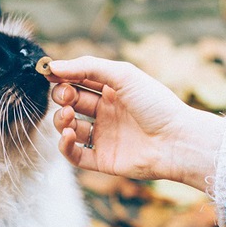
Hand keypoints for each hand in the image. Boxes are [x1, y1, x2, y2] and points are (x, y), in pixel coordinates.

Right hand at [47, 56, 225, 190]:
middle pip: (71, 102)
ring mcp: (104, 136)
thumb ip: (87, 67)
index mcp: (113, 90)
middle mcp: (107, 112)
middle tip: (67, 96)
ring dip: (61, 120)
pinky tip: (69, 135)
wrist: (177, 140)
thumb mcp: (123, 75)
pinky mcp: (103, 159)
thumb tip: (54, 67)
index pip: (79, 80)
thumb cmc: (156, 104)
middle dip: (62, 97)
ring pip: (69, 127)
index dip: (63, 77)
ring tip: (70, 116)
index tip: (49, 73)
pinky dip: (65, 145)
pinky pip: (75, 154)